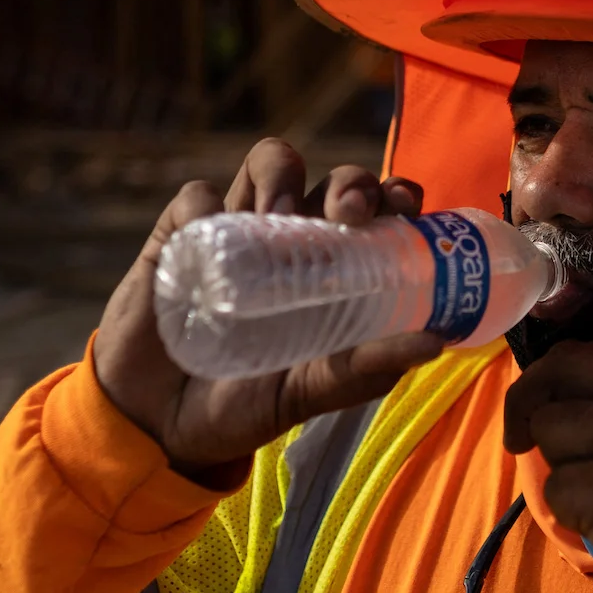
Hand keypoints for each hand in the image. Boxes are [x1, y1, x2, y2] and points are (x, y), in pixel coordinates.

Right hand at [93, 139, 444, 484]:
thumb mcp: (309, 392)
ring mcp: (238, 230)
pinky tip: (207, 237)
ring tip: (277, 214)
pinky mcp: (179, 234)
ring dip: (282, 175)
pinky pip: (197, 196)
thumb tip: (433, 344)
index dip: (395, 194)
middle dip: (349, 182)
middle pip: (334, 179)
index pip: (378, 211)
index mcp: (336, 269)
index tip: (404, 206)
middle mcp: (294, 239)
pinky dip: (205, 207)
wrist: (159, 428)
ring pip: (271, 164)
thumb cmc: (243, 405)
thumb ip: (364, 371)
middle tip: (347, 215)